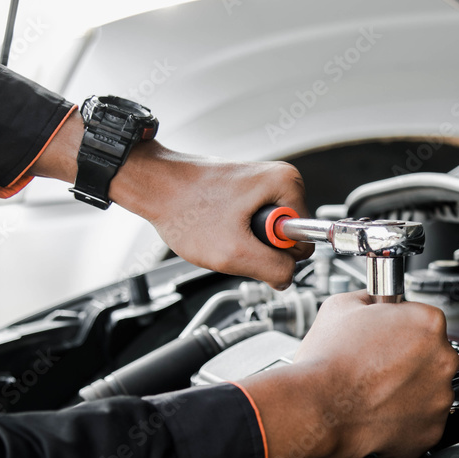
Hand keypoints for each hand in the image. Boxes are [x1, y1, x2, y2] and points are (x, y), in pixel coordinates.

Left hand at [32, 112, 312, 288]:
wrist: (154, 186)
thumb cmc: (185, 208)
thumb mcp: (233, 251)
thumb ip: (273, 269)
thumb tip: (288, 278)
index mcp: (288, 185)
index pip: (304, 241)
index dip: (275, 253)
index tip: (247, 241)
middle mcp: (281, 179)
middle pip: (286, 239)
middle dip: (258, 248)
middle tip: (230, 238)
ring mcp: (265, 185)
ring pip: (269, 236)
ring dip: (245, 243)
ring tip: (220, 230)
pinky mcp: (249, 193)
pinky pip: (255, 228)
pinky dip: (236, 234)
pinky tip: (218, 226)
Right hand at [238, 291, 458, 457]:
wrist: (317, 409)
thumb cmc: (328, 363)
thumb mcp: (341, 306)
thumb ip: (368, 298)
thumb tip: (370, 301)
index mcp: (428, 323)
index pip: (425, 320)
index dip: (402, 328)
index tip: (388, 337)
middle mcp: (443, 359)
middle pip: (432, 355)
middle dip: (409, 360)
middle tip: (378, 365)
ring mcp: (441, 397)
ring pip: (429, 389)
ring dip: (409, 389)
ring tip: (376, 390)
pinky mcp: (432, 429)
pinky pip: (424, 420)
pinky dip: (406, 418)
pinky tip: (381, 410)